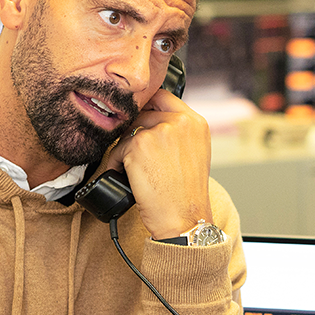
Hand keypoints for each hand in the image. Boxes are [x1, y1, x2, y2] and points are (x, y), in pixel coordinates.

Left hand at [104, 89, 212, 238]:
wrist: (184, 218)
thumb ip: (178, 132)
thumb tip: (150, 121)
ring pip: (129, 131)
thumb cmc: (186, 193)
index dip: (148, 108)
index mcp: (196, 123)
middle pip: (143, 114)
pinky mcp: (140, 144)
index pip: (164, 97)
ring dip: (126, 149)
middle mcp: (181, 122)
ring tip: (136, 171)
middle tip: (138, 157)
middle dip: (135, 133)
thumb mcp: (194, 153)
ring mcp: (160, 131)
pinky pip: (118, 148)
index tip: (141, 121)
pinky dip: (117, 163)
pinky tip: (130, 177)